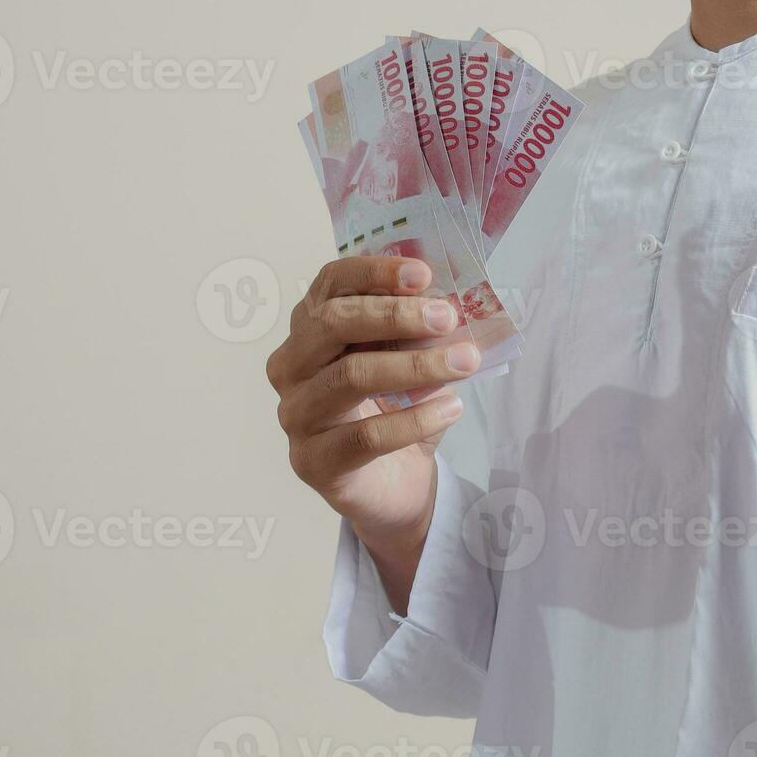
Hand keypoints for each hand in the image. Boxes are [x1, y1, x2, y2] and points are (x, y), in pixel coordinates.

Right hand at [266, 256, 481, 607]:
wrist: (394, 485)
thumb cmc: (398, 408)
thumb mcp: (410, 359)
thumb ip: (420, 331)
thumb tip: (451, 304)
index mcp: (311, 329)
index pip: (329, 284)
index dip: (373, 271)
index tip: (424, 274)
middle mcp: (291, 366)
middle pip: (332, 324)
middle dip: (395, 315)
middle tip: (447, 317)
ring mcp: (296, 416)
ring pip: (350, 376)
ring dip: (415, 365)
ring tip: (465, 361)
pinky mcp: (313, 462)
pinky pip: (365, 437)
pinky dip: (414, 419)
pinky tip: (451, 409)